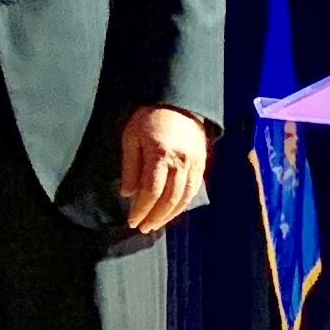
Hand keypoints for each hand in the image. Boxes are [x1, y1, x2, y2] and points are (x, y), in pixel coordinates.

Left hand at [118, 107, 208, 233]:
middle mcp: (181, 162)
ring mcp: (194, 164)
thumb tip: (127, 194)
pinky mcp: (202, 164)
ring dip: (169, 215)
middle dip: (155, 217)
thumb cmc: (149, 117)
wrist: (179, 101)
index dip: (141, 209)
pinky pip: (194, 190)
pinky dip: (183, 204)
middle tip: (143, 228)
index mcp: (161, 154)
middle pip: (169, 199)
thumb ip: (130, 167)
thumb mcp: (132, 137)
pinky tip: (173, 212)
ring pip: (184, 198)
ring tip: (156, 224)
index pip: (151, 191)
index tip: (132, 220)